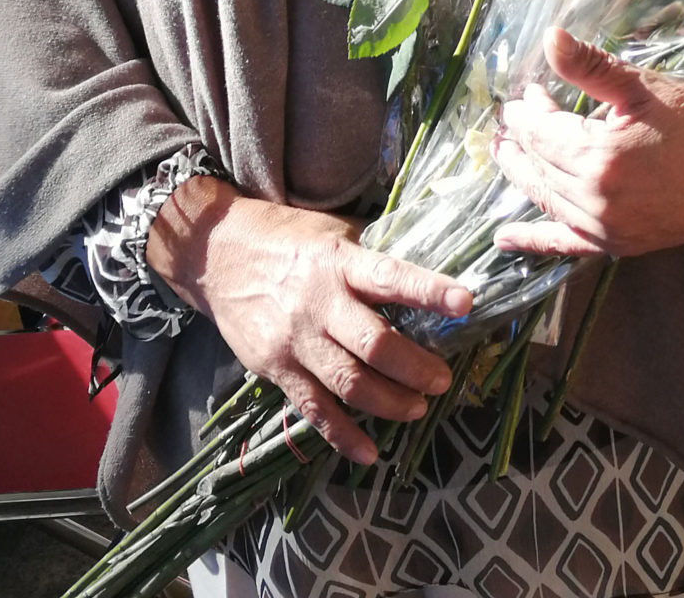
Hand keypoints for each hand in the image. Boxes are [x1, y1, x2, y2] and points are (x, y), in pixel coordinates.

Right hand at [146, 180, 473, 464]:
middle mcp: (319, 303)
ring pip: (349, 383)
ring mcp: (295, 340)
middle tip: (443, 379)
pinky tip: (369, 451)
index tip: (466, 302)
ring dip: (390, 402)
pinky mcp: (275, 368)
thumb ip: (370, 257)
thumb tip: (423, 272)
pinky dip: (343, 435)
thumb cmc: (287, 238)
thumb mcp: (333, 232)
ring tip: (418, 407)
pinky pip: (314, 409)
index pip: (391, 277)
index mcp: (339, 262)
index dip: (429, 290)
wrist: (217, 254)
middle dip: (416, 368)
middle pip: (375, 345)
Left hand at [491, 28, 683, 260]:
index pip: (542, 131)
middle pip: (539, 166)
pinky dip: (534, 241)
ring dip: (522, 176)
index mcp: (599, 158)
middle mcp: (597, 201)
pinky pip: (567, 246)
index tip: (525, 92)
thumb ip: (590, 67)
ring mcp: (608, 229)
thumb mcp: (644, 86)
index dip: (528, 110)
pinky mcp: (621, 245)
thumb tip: (549, 38)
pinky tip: (505, 239)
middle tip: (508, 119)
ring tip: (505, 155)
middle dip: (520, 139)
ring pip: (547, 201)